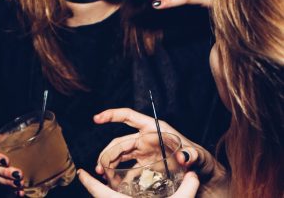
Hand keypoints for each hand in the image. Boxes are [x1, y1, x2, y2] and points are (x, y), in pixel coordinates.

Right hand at [0, 134, 24, 195]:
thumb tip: (45, 124)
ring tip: (19, 184)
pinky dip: (11, 190)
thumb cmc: (18, 139)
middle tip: (18, 174)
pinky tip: (20, 192)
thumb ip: (30, 130)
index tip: (6, 161)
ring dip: (6, 182)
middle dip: (5, 173)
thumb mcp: (21, 133)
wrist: (18, 151)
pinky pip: (1, 187)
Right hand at [93, 108, 228, 196]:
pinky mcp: (144, 166)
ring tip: (102, 175)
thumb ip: (192, 155)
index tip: (97, 119)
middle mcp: (146, 139)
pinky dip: (118, 175)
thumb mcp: (199, 156)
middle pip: (120, 142)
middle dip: (107, 153)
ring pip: (120, 155)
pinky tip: (113, 184)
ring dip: (109, 164)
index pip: (129, 117)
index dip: (112, 115)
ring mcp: (144, 153)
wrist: (203, 177)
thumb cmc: (202, 161)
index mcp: (154, 129)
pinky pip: (127, 169)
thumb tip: (184, 157)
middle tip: (100, 167)